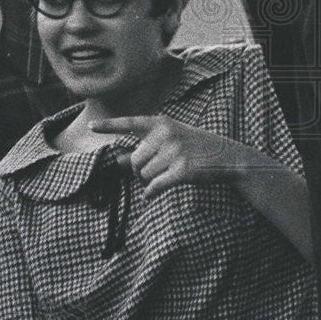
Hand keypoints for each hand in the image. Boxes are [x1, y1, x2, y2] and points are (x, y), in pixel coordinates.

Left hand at [90, 115, 250, 198]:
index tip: (91, 126)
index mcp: (160, 123)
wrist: (229, 157)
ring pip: (144, 174)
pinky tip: (150, 196)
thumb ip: (146, 148)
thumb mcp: (170, 141)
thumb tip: (118, 161)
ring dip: (148, 182)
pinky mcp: (182, 170)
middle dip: (139, 171)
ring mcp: (174, 151)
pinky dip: (151, 193)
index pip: (129, 123)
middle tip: (150, 175)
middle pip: (135, 160)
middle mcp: (165, 134)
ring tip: (161, 179)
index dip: (109, 126)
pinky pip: (156, 185)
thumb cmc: (194, 148)